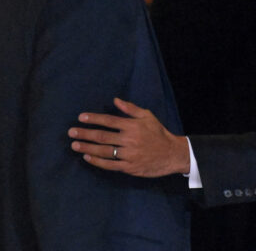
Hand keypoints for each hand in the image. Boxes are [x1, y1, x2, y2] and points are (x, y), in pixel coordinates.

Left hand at [68, 97, 189, 176]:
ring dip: (87, 148)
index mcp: (133, 126)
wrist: (171, 154)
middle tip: (71, 132)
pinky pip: (109, 165)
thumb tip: (115, 100)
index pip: (109, 121)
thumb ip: (131, 109)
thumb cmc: (158, 133)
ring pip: (104, 151)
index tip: (81, 117)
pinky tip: (87, 158)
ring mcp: (129, 155)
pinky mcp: (129, 167)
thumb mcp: (148, 116)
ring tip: (74, 145)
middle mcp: (129, 140)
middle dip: (85, 134)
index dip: (94, 119)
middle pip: (102, 136)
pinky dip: (97, 161)